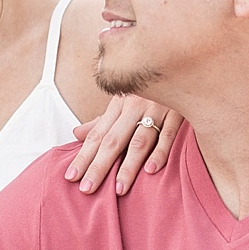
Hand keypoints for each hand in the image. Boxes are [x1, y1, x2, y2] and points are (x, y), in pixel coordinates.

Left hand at [67, 95, 181, 194]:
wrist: (178, 60)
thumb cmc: (150, 88)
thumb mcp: (124, 100)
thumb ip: (102, 120)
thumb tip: (75, 134)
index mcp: (119, 104)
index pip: (97, 135)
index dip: (83, 156)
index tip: (70, 177)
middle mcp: (134, 106)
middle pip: (112, 140)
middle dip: (98, 166)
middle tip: (87, 189)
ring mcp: (156, 109)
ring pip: (139, 141)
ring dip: (128, 166)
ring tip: (118, 188)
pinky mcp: (178, 112)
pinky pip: (168, 134)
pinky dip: (160, 152)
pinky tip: (151, 170)